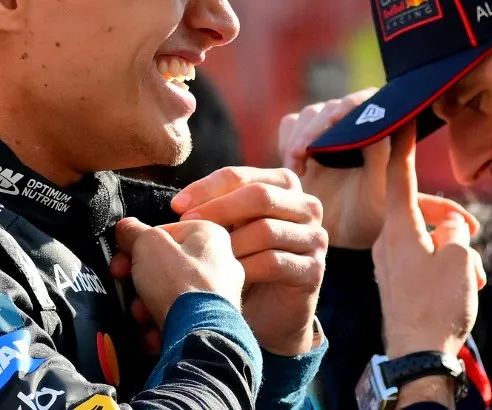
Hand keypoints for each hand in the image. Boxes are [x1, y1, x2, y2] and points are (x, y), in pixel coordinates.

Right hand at [114, 217, 244, 327]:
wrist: (199, 335)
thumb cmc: (181, 284)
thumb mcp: (148, 245)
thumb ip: (134, 232)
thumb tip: (126, 228)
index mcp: (209, 236)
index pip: (165, 232)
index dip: (137, 244)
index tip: (121, 256)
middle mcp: (219, 264)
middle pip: (165, 266)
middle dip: (139, 279)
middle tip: (125, 284)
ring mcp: (217, 296)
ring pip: (168, 295)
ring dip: (146, 305)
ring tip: (141, 313)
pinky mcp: (210, 324)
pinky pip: (177, 320)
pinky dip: (159, 327)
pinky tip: (152, 332)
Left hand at [170, 167, 326, 355]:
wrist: (270, 315)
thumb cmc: (245, 262)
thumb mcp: (231, 228)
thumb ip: (217, 208)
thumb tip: (179, 203)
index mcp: (284, 186)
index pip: (243, 176)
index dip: (207, 187)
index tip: (177, 206)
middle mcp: (306, 207)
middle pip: (259, 196)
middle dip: (218, 210)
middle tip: (186, 227)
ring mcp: (314, 238)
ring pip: (265, 230)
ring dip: (229, 244)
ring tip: (203, 258)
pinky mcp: (313, 270)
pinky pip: (273, 262)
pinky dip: (243, 269)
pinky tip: (224, 278)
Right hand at [280, 90, 476, 248]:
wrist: (331, 232)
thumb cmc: (371, 219)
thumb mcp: (402, 215)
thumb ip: (432, 212)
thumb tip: (471, 225)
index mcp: (380, 131)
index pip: (371, 103)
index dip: (354, 109)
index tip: (339, 124)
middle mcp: (352, 123)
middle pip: (336, 107)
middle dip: (319, 127)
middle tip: (308, 149)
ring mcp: (324, 127)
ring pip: (311, 113)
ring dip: (302, 135)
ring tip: (299, 163)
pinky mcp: (298, 134)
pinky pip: (291, 124)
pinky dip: (288, 139)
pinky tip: (293, 165)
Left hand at [373, 123, 484, 359]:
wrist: (418, 357)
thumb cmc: (438, 306)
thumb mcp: (459, 259)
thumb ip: (455, 232)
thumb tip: (450, 227)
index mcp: (399, 228)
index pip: (400, 175)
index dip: (402, 145)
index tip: (399, 119)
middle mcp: (388, 240)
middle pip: (422, 210)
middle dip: (451, 218)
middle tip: (473, 232)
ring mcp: (391, 261)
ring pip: (428, 237)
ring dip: (454, 248)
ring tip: (475, 276)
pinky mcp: (397, 280)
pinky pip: (423, 258)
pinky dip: (445, 264)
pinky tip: (464, 284)